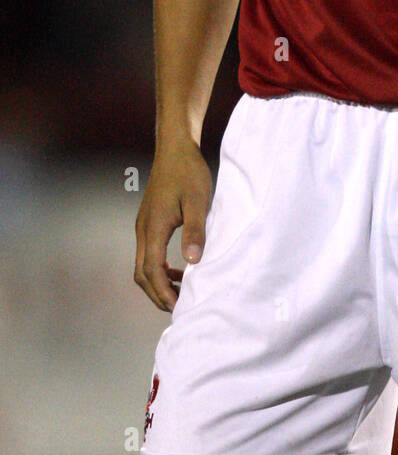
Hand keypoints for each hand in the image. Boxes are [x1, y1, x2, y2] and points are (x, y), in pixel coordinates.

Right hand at [134, 137, 212, 310]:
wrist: (175, 148)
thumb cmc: (188, 172)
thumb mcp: (197, 201)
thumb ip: (195, 231)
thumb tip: (193, 261)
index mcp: (153, 227)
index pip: (151, 270)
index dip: (163, 292)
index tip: (179, 306)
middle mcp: (143, 229)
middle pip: (142, 273)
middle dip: (157, 293)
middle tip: (179, 307)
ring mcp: (144, 226)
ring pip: (144, 265)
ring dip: (159, 282)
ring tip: (182, 292)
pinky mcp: (149, 222)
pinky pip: (149, 253)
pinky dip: (161, 268)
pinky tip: (180, 269)